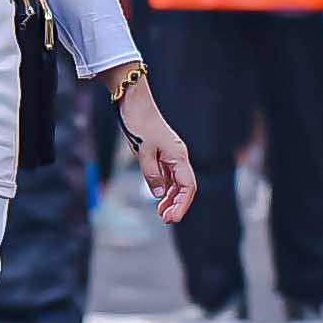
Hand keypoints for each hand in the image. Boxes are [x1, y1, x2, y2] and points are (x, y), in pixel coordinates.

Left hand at [114, 78, 195, 223]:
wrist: (134, 102)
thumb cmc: (140, 123)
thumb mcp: (143, 152)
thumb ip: (151, 174)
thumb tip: (159, 195)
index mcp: (179, 156)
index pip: (188, 187)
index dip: (182, 205)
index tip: (172, 219)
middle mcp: (178, 157)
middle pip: (185, 187)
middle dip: (178, 205)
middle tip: (165, 220)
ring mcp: (171, 156)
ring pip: (177, 183)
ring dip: (171, 199)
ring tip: (161, 213)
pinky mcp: (162, 154)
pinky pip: (168, 176)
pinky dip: (165, 189)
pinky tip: (159, 198)